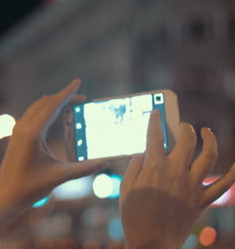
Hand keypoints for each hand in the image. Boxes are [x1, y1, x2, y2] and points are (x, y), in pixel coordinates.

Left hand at [0, 79, 108, 236]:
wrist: (6, 195)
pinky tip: (53, 116)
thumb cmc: (30, 187)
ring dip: (53, 103)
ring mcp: (18, 131)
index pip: (53, 106)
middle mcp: (23, 127)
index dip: (67, 93)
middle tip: (82, 98)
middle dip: (63, 97)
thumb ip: (84, 168)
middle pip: (45, 103)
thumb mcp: (59, 176)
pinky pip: (32, 115)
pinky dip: (45, 110)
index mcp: (33, 133)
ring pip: (37, 107)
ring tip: (70, 104)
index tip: (78, 81)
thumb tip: (105, 163)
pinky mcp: (16, 136)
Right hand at [120, 110, 234, 248]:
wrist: (151, 241)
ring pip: (209, 155)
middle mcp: (176, 171)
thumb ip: (134, 166)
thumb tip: (143, 154)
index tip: (155, 113)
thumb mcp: (125, 188)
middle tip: (183, 125)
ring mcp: (192, 185)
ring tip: (207, 132)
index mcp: (154, 167)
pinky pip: (223, 185)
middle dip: (186, 128)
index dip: (155, 121)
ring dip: (210, 139)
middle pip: (187, 140)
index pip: (155, 136)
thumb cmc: (134, 215)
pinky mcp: (202, 200)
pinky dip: (232, 174)